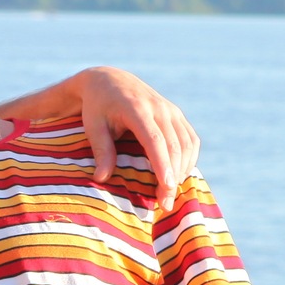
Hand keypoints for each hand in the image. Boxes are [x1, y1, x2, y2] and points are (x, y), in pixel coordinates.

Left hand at [71, 67, 198, 209]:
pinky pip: (191, 139)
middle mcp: (159, 107)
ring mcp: (171, 110)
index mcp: (137, 108)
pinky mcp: (177, 115)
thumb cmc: (98, 107)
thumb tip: (101, 178)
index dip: (162, 164)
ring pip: (187, 144)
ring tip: (170, 194)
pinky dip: (188, 159)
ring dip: (183, 171)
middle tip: (166, 205)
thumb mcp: (93, 126)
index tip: (167, 187)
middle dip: (173, 177)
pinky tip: (179, 176)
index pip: (155, 139)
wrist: (110, 80)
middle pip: (174, 146)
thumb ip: (101, 150)